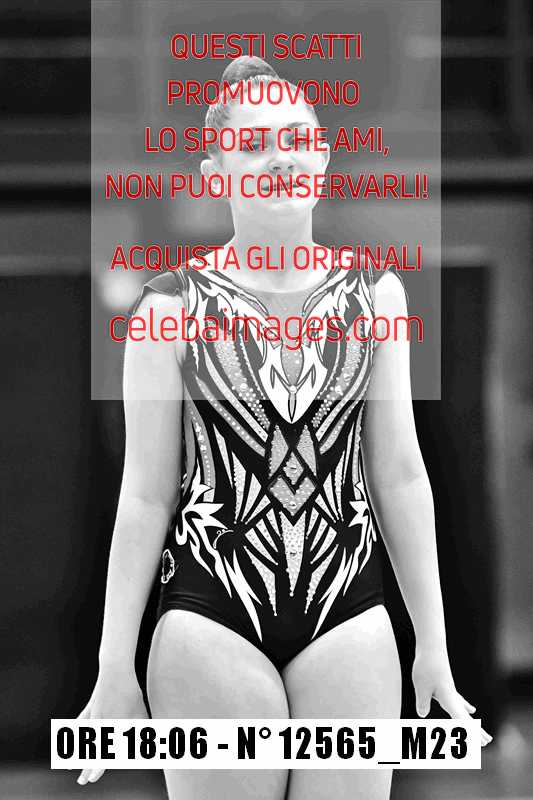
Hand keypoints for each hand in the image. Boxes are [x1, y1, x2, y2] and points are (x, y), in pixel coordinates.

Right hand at [76, 669, 147, 785]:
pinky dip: (74, 735)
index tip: (93, 777)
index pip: (104, 751)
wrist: (116, 670)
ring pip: (83, 740)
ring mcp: (92, 716)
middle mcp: (100, 723)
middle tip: (82, 782)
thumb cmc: (131, 692)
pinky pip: (80, 726)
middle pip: (91, 749)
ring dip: (78, 754)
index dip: (98, 766)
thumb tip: (150, 745)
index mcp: (113, 725)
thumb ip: (143, 732)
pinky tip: (70, 742)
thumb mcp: (140, 712)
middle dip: (86, 766)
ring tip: (70, 766)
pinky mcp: (89, 708)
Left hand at [412, 647, 492, 746]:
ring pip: (464, 710)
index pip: (461, 720)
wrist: (431, 646)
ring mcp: (451, 689)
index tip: (481, 744)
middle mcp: (452, 695)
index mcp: (448, 698)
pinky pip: (459, 700)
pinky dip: (465, 707)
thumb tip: (422, 714)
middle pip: (466, 717)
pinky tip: (472, 710)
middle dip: (476, 731)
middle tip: (488, 742)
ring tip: (483, 731)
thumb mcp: (421, 686)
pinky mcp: (447, 684)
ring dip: (472, 722)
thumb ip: (423, 702)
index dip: (470, 733)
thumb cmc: (426, 666)